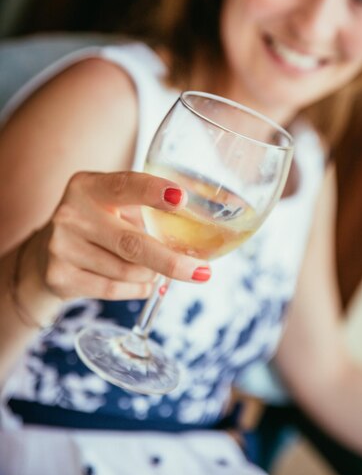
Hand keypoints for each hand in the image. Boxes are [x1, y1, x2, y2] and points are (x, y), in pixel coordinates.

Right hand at [35, 171, 209, 300]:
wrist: (45, 255)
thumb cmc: (96, 224)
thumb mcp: (112, 205)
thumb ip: (145, 209)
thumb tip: (199, 230)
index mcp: (87, 186)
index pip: (124, 185)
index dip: (153, 192)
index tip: (182, 199)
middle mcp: (71, 213)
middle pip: (131, 242)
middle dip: (171, 260)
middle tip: (202, 272)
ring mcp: (61, 246)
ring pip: (126, 270)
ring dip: (151, 275)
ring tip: (156, 270)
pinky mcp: (59, 276)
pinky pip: (112, 289)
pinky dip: (136, 288)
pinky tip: (143, 283)